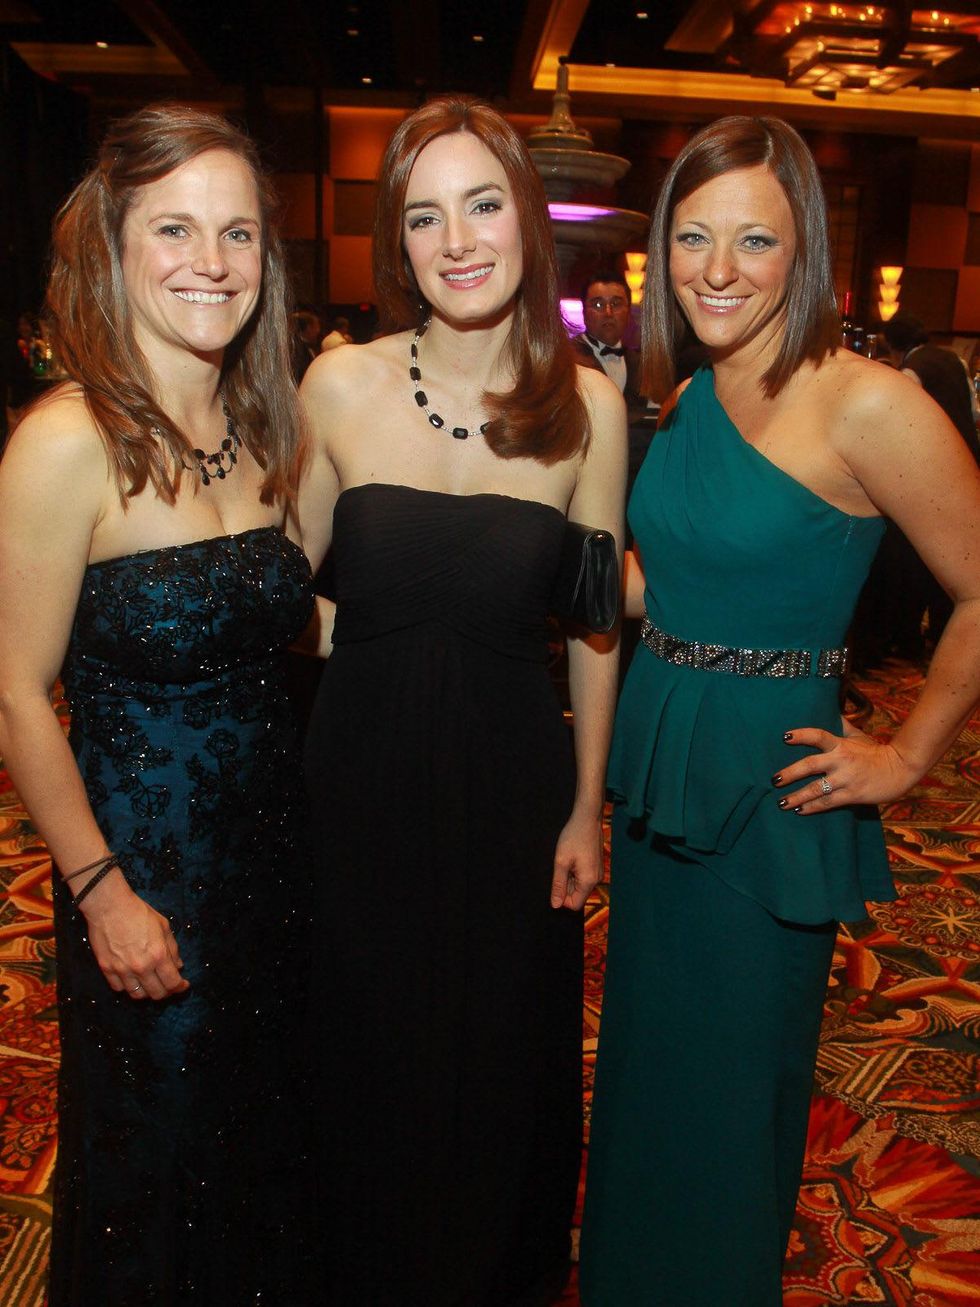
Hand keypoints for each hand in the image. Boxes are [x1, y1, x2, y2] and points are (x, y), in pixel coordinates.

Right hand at [78, 874, 188, 1000]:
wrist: (109, 906)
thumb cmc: (138, 912)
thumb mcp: (163, 926)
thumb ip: (172, 948)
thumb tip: (178, 966)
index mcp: (158, 955)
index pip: (172, 983)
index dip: (180, 987)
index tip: (183, 985)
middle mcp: (141, 966)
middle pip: (156, 994)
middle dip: (166, 992)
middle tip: (167, 985)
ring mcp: (122, 970)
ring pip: (137, 995)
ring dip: (147, 992)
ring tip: (150, 983)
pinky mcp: (106, 969)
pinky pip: (119, 988)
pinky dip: (127, 987)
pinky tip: (132, 979)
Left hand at [550, 809, 603, 909]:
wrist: (587, 818)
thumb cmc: (573, 837)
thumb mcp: (561, 862)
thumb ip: (558, 885)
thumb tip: (555, 905)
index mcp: (589, 881)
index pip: (574, 904)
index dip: (562, 898)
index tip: (555, 882)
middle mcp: (596, 880)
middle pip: (578, 895)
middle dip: (566, 886)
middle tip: (560, 868)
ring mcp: (597, 873)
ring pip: (580, 886)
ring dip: (569, 878)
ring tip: (566, 861)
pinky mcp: (596, 866)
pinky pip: (584, 877)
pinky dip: (575, 872)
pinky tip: (571, 858)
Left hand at [773, 723, 919, 813]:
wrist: (901, 769)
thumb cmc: (877, 752)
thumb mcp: (859, 735)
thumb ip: (842, 725)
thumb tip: (830, 710)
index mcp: (841, 744)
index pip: (817, 735)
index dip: (801, 735)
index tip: (785, 737)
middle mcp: (841, 760)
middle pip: (810, 765)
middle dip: (790, 773)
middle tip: (774, 780)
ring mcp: (846, 779)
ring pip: (816, 789)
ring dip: (797, 796)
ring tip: (781, 802)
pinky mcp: (852, 794)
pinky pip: (828, 802)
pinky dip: (813, 807)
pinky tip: (800, 811)